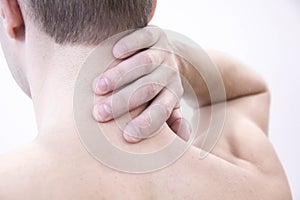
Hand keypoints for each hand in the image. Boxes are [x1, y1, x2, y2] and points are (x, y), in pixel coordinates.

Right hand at [93, 26, 189, 142]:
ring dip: (120, 75)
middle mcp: (169, 72)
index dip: (146, 124)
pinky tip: (113, 52)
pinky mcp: (155, 34)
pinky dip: (130, 44)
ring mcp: (163, 51)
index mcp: (172, 92)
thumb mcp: (168, 103)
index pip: (161, 111)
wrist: (166, 53)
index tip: (126, 137)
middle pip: (148, 88)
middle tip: (99, 114)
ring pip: (144, 63)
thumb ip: (172, 119)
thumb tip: (184, 140)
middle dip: (123, 103)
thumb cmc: (159, 85)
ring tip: (98, 88)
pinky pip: (144, 37)